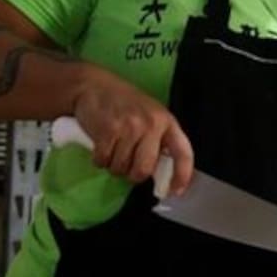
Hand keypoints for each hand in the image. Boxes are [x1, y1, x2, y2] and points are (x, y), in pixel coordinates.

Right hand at [70, 67, 193, 193]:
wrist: (94, 85)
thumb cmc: (124, 104)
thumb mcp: (150, 116)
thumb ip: (158, 141)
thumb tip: (161, 174)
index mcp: (167, 122)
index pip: (183, 153)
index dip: (182, 175)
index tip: (176, 191)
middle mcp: (151, 125)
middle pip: (144, 169)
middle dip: (133, 175)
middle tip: (127, 166)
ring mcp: (129, 127)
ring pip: (121, 168)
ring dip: (113, 165)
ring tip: (112, 149)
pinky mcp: (107, 131)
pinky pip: (103, 161)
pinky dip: (99, 159)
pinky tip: (100, 146)